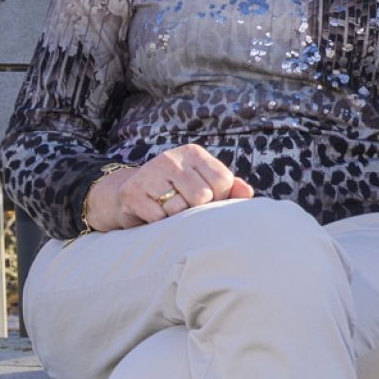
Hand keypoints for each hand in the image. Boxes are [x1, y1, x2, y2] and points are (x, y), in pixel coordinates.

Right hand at [83, 144, 253, 230]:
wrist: (129, 197)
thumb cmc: (176, 193)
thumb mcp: (203, 184)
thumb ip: (230, 188)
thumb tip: (248, 193)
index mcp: (194, 154)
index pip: (223, 181)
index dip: (219, 198)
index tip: (207, 200)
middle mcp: (172, 158)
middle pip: (203, 196)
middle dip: (197, 209)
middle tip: (184, 207)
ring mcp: (150, 173)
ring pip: (180, 208)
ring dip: (177, 217)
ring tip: (168, 211)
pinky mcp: (133, 193)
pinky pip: (159, 218)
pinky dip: (160, 224)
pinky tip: (154, 216)